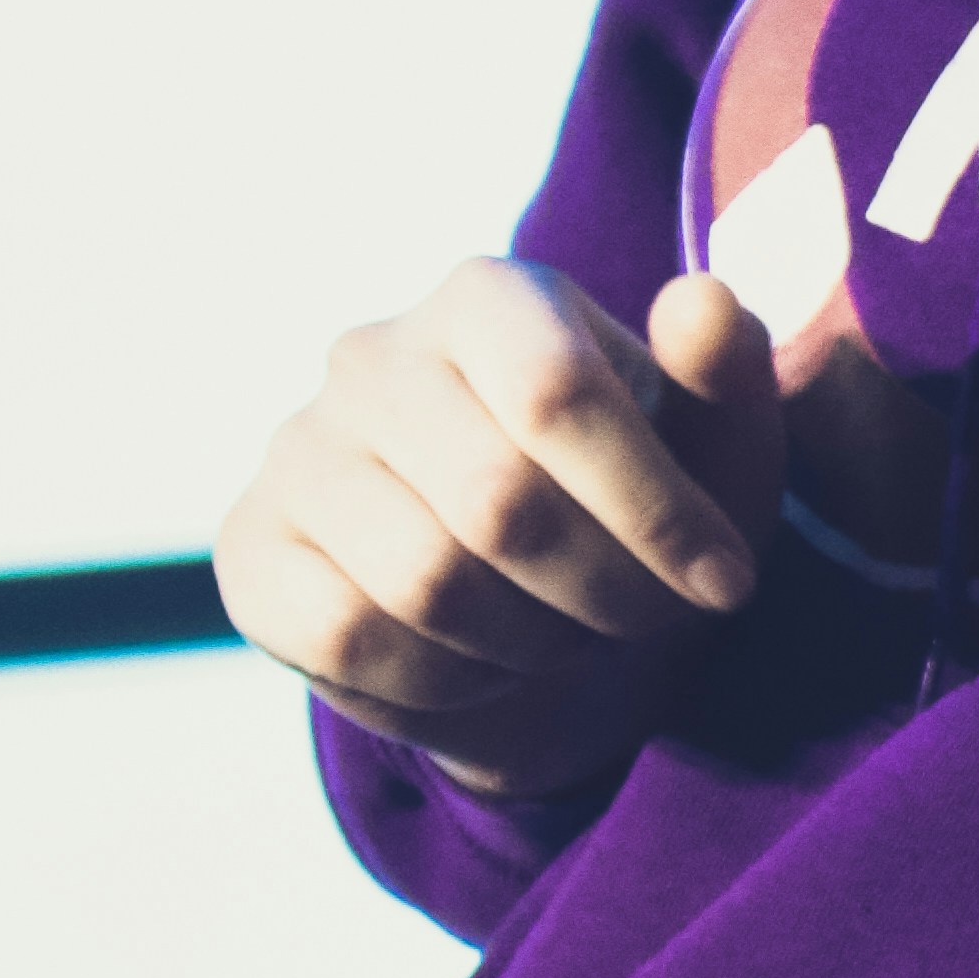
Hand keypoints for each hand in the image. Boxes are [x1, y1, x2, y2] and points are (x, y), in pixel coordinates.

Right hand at [215, 258, 786, 800]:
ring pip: (425, 581)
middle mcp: (374, 352)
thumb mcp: (717, 451)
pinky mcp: (252, 548)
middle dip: (601, 592)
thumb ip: (727, 371)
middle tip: (640, 616)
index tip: (723, 580)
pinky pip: (348, 636)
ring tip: (560, 631)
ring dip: (528, 642)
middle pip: (498, 503)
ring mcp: (297, 448)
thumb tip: (702, 303)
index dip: (653, 510)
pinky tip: (474, 662)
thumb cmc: (638, 514)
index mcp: (489, 296)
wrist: (544, 625)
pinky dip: (440, 681)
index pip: (559, 394)